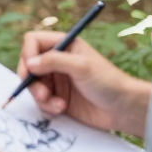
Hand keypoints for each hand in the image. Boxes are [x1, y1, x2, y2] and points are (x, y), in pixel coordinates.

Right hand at [18, 31, 151, 136]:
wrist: (124, 110)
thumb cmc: (108, 82)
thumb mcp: (81, 67)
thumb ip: (54, 61)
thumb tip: (29, 63)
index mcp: (64, 45)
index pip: (33, 41)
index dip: (28, 54)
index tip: (30, 69)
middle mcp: (57, 61)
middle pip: (28, 65)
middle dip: (32, 81)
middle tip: (42, 94)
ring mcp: (56, 80)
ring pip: (32, 85)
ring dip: (40, 97)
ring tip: (57, 105)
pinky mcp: (58, 98)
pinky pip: (41, 101)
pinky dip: (47, 106)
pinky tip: (61, 109)